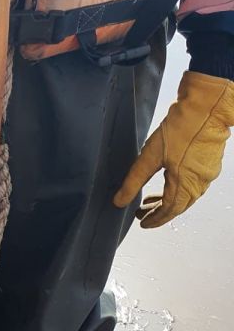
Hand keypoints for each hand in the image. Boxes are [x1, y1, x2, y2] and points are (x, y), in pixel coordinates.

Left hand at [114, 71, 233, 227]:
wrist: (207, 106)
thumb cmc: (180, 129)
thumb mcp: (149, 157)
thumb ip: (133, 181)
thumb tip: (118, 202)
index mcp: (184, 184)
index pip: (169, 211)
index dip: (155, 220)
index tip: (143, 224)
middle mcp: (199, 183)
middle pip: (178, 206)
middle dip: (159, 212)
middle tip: (141, 213)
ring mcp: (208, 173)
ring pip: (187, 195)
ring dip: (168, 200)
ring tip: (150, 200)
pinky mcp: (210, 162)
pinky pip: (194, 184)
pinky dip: (179, 188)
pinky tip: (168, 182)